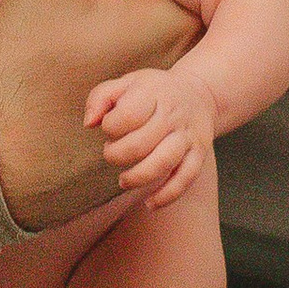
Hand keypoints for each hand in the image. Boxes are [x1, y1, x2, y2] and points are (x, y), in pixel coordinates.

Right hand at [0, 0, 198, 224]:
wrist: (5, 173)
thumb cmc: (23, 79)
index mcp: (179, 19)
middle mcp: (191, 59)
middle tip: (75, 2)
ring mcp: (175, 95)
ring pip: (146, 26)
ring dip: (115, 18)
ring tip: (70, 35)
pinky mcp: (154, 123)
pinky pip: (140, 67)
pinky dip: (113, 57)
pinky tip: (72, 63)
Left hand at [85, 64, 215, 203]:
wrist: (200, 93)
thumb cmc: (153, 91)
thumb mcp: (126, 83)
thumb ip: (100, 98)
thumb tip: (89, 124)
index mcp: (152, 93)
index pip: (127, 115)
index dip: (110, 127)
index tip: (109, 128)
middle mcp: (173, 114)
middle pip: (141, 143)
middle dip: (117, 154)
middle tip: (112, 152)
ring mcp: (187, 136)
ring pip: (164, 163)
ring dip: (138, 177)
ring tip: (123, 181)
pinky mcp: (198, 154)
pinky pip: (185, 178)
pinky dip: (167, 195)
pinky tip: (150, 204)